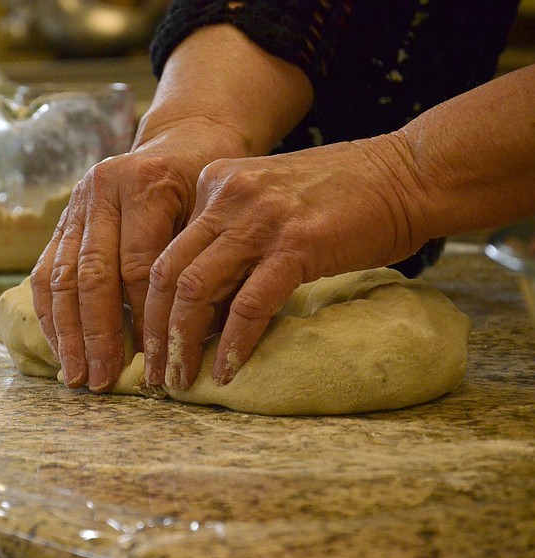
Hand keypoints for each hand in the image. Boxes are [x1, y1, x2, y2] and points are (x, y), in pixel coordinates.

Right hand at [30, 118, 250, 391]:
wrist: (182, 140)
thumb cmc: (209, 183)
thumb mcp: (213, 210)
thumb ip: (195, 260)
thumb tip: (189, 335)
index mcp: (146, 183)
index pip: (138, 266)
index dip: (143, 318)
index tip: (152, 361)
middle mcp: (102, 189)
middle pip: (93, 275)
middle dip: (96, 335)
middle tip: (102, 380)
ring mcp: (76, 203)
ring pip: (61, 276)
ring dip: (66, 332)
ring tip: (75, 375)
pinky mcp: (62, 218)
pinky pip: (45, 270)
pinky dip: (49, 312)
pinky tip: (57, 346)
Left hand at [143, 135, 429, 388]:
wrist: (408, 174)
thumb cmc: (344, 196)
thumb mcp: (270, 202)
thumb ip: (231, 238)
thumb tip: (203, 305)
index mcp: (216, 183)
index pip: (167, 249)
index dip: (151, 302)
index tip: (151, 340)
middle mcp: (228, 196)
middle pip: (168, 272)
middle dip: (153, 330)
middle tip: (153, 371)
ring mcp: (260, 219)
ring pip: (196, 290)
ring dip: (182, 343)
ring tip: (180, 380)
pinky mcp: (296, 245)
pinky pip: (249, 305)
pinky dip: (233, 343)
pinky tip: (227, 371)